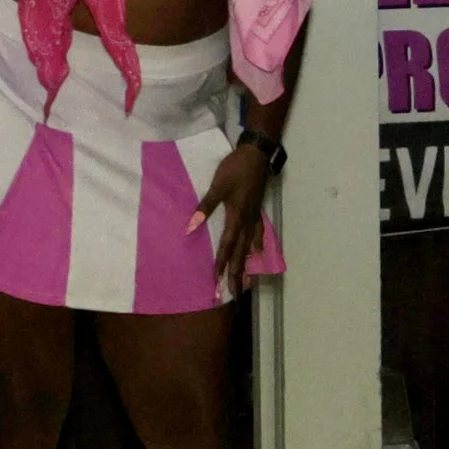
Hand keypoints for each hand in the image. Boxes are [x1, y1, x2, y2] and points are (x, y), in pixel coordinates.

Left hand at [187, 144, 270, 295]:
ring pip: (249, 246)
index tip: (216, 281)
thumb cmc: (235, 169)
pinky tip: (257, 252)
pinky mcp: (256, 209)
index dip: (221, 264)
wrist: (256, 155)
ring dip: (246, 264)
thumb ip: (205, 207)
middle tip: (234, 292)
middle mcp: (246, 222)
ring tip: (247, 281)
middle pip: (240, 252)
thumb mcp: (218, 186)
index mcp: (236, 217)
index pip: (226, 246)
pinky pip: (257, 233)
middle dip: (236, 273)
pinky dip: (256, 244)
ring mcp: (253, 216)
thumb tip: (191, 227)